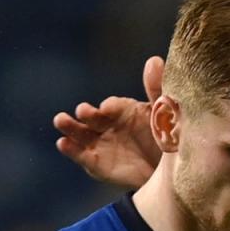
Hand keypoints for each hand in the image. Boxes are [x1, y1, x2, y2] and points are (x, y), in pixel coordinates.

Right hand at [53, 56, 163, 187]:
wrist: (168, 170)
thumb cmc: (166, 137)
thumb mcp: (165, 113)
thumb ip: (157, 89)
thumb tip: (154, 60)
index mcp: (124, 110)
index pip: (113, 105)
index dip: (111, 106)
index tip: (108, 108)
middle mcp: (108, 124)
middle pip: (92, 116)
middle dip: (86, 113)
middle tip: (82, 111)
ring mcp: (100, 143)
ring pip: (80, 133)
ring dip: (69, 126)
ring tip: (60, 120)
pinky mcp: (96, 163)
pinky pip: (82, 155)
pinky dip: (71, 150)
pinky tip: (63, 143)